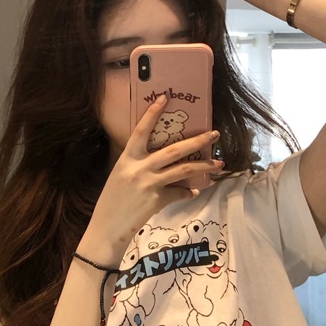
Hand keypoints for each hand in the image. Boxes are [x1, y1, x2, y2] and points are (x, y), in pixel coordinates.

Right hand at [78, 95, 222, 264]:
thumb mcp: (121, 178)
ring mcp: (149, 183)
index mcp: (127, 159)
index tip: (165, 98)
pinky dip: (188, 192)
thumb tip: (164, 164)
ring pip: (183, 170)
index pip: (141, 131)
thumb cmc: (112, 203)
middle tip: (214, 133)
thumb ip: (139, 168)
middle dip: (197, 141)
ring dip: (204, 166)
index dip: (153, 114)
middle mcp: (139, 168)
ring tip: (218, 163)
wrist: (107, 228)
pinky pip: (179, 192)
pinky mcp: (157, 199)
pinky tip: (194, 192)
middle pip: (174, 149)